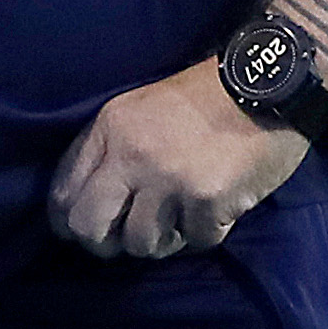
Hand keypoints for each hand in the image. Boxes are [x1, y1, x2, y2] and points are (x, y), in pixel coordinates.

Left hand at [48, 60, 310, 258]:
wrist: (265, 83)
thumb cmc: (201, 98)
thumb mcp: (137, 110)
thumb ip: (109, 149)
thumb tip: (92, 202)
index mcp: (108, 130)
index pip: (63, 192)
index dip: (67, 221)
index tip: (81, 231)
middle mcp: (130, 156)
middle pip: (89, 228)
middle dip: (103, 244)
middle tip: (125, 241)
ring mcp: (168, 180)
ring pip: (141, 244)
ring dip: (161, 241)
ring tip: (178, 221)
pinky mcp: (208, 200)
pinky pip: (195, 240)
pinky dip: (206, 232)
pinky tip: (215, 210)